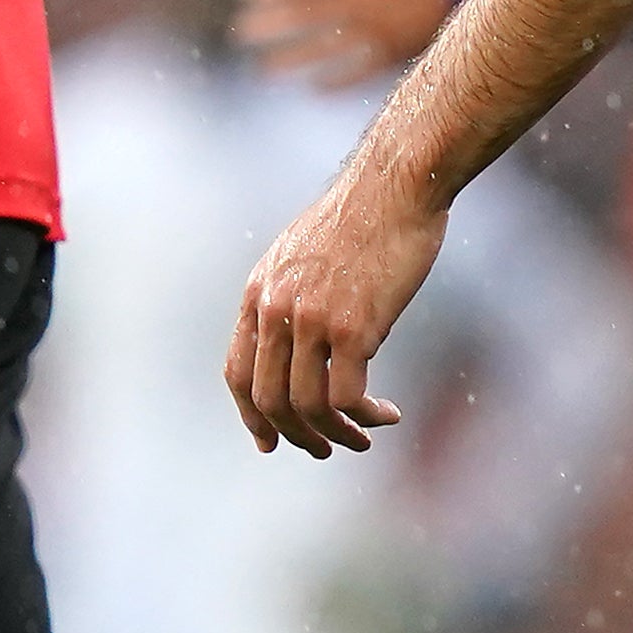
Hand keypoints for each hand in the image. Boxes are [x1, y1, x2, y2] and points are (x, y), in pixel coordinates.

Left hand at [227, 161, 442, 456]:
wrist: (395, 184)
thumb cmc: (361, 215)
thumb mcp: (300, 252)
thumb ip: (288, 295)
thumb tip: (293, 341)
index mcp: (258, 292)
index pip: (237, 373)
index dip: (251, 416)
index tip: (270, 441)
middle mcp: (276, 309)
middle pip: (268, 400)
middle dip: (296, 436)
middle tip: (326, 449)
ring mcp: (311, 319)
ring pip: (307, 407)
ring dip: (336, 435)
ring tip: (363, 438)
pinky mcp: (353, 327)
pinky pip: (347, 397)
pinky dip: (365, 417)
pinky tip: (386, 414)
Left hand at [233, 0, 500, 84]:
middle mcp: (362, 4)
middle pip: (306, 16)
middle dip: (272, 24)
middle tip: (241, 33)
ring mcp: (378, 33)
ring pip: (323, 50)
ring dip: (291, 58)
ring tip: (263, 69)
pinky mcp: (398, 53)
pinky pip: (357, 72)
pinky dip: (334, 82)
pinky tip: (315, 90)